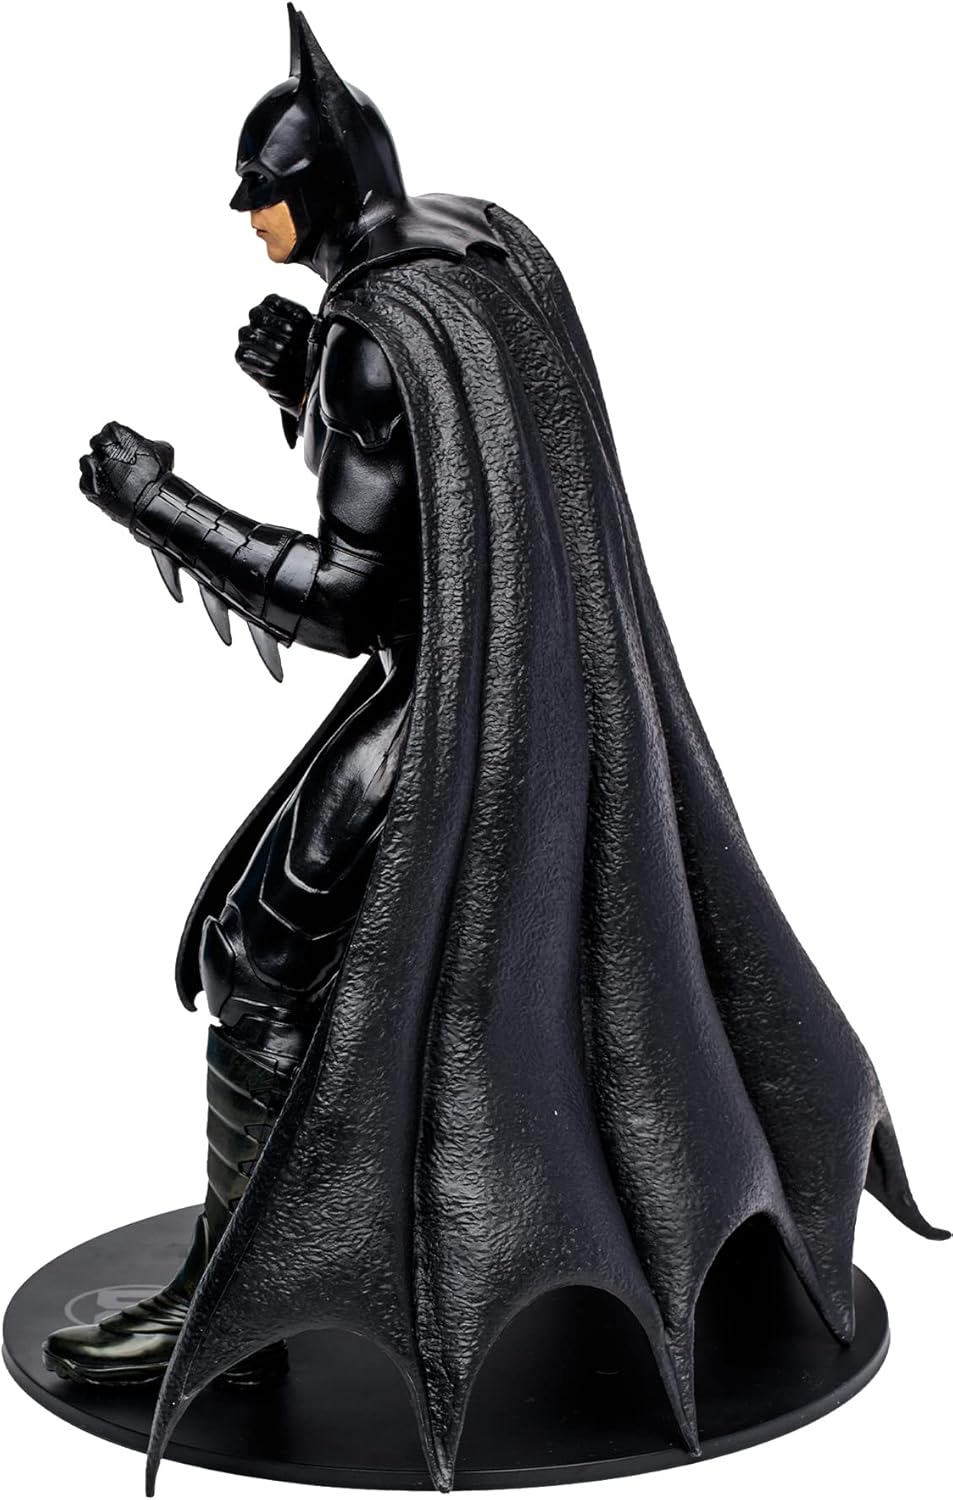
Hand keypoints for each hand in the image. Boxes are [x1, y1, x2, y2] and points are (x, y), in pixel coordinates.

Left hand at [79, 422, 173, 526]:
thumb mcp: (162, 450)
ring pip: (88, 462)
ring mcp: (94, 466)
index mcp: (116, 433)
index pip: (110, 429)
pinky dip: (94, 484)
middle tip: (116, 463)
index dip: (116, 440)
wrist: (152, 501)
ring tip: (111, 477)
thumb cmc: (157, 476)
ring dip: (97, 467)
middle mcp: (102, 446)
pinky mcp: (89, 485)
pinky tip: (106, 488)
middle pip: (97, 443)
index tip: (122, 448)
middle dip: (105, 452)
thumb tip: (148, 446)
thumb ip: (148, 443)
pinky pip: (86, 481)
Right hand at [236, 294, 311, 412]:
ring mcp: (246, 335)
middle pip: (262, 319)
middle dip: (284, 335)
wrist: (298, 377)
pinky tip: (277, 368)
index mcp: (272, 303)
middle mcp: (256, 315)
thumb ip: (309, 323)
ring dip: (275, 351)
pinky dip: (266, 364)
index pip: (277, 304)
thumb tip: (312, 322)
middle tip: (297, 346)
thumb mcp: (311, 333)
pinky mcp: (241, 355)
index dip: (293, 318)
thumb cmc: (303, 350)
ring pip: (255, 338)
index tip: (306, 330)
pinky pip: (248, 356)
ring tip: (289, 359)